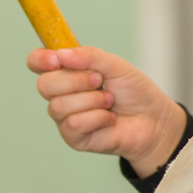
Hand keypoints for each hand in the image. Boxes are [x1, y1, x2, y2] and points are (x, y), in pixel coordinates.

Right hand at [27, 46, 186, 177]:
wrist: (154, 119)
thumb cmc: (134, 91)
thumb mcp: (116, 66)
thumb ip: (90, 56)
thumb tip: (60, 54)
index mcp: (68, 71)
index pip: (38, 62)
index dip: (40, 59)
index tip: (56, 60)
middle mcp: (62, 94)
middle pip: (44, 85)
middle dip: (75, 80)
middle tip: (99, 80)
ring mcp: (65, 117)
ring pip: (59, 106)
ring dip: (92, 100)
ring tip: (110, 101)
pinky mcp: (73, 137)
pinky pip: (73, 124)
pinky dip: (97, 118)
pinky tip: (110, 118)